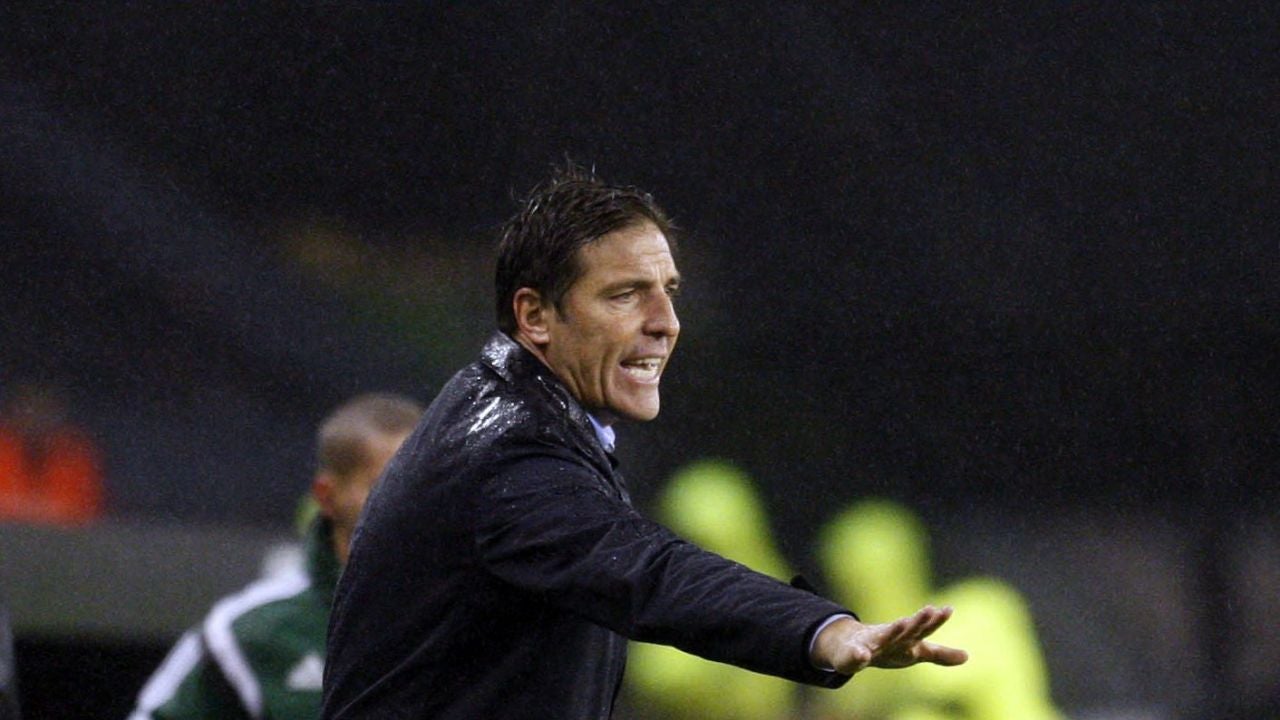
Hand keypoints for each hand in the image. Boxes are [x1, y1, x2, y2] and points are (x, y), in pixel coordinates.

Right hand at [810, 605, 967, 675]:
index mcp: (908, 639)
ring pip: (884, 638)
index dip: (936, 621)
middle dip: (918, 621)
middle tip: (929, 609)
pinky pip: (857, 656)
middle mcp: (892, 638)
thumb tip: (968, 657)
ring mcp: (873, 645)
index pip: (925, 629)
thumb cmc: (890, 649)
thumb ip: (940, 654)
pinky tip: (862, 655)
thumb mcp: (917, 653)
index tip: (948, 609)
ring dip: (893, 631)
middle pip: (908, 630)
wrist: (853, 646)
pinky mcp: (856, 654)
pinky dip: (859, 654)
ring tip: (902, 622)